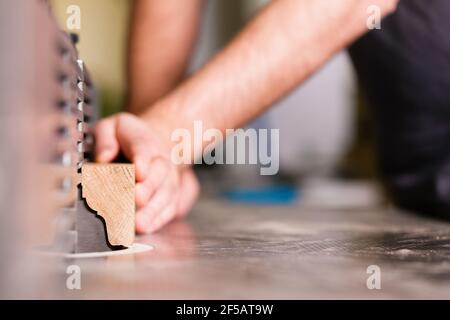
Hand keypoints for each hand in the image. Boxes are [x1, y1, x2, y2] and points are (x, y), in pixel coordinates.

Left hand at [94, 113, 199, 232]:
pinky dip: (158, 220)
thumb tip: (103, 158)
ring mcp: (169, 179)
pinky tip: (146, 228)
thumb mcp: (111, 127)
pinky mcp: (171, 196)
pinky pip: (169, 208)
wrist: (154, 144)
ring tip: (139, 223)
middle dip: (149, 188)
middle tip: (136, 199)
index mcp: (144, 141)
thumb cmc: (128, 139)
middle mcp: (162, 160)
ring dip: (153, 210)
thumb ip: (105, 139)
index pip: (144, 148)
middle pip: (160, 173)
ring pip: (166, 194)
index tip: (138, 171)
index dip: (142, 160)